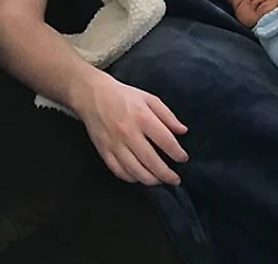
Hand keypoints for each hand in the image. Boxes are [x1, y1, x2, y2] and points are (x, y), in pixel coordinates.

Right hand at [73, 71, 188, 185]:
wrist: (94, 95)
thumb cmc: (125, 96)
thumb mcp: (150, 99)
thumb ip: (168, 115)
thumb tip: (183, 131)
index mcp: (143, 118)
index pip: (165, 140)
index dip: (177, 153)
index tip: (183, 158)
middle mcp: (129, 133)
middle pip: (151, 160)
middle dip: (166, 173)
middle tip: (175, 180)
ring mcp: (115, 144)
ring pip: (134, 170)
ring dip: (150, 180)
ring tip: (160, 181)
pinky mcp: (103, 151)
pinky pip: (118, 170)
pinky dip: (130, 178)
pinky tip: (139, 178)